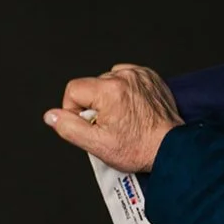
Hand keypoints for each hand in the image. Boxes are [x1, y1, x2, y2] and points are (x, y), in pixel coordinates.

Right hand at [44, 63, 182, 172]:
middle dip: (95, 105)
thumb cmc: (139, 148)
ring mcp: (140, 75)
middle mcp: (125, 77)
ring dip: (110, 97)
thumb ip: (69, 127)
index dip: (75, 110)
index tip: (90, 124)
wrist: (171, 148)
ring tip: (123, 117)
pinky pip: (126, 77)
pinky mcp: (150, 77)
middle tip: (111, 125)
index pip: (73, 89)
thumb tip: (52, 115)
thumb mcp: (97, 144)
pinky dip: (125, 90)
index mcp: (109, 90)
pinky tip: (132, 108)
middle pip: (91, 85)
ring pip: (108, 80)